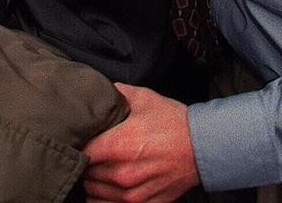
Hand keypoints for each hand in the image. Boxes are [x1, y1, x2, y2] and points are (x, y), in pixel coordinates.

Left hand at [84, 83, 200, 201]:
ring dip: (93, 181)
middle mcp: (122, 173)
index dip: (78, 145)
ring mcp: (132, 193)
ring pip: (94, 193)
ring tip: (100, 168)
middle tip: (93, 152)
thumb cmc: (173, 122)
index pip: (81, 153)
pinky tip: (108, 185)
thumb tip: (100, 90)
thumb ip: (118, 93)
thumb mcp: (145, 99)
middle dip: (86, 163)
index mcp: (119, 144)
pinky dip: (103, 197)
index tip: (81, 140)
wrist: (202, 147)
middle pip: (86, 174)